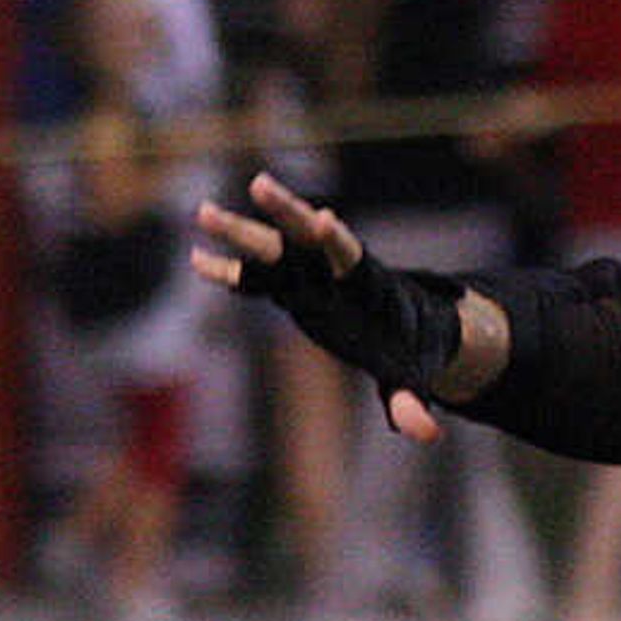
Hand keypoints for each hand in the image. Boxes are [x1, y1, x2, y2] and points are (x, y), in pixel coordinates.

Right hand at [192, 171, 463, 443]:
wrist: (406, 328)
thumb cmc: (410, 351)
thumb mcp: (411, 379)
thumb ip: (410, 403)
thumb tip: (425, 435)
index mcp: (365, 286)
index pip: (350, 256)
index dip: (336, 241)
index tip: (324, 218)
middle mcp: (333, 271)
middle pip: (306, 235)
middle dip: (284, 210)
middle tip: (260, 184)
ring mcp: (308, 274)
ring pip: (272, 245)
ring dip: (239, 229)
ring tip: (201, 210)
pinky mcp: (291, 286)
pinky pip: (255, 275)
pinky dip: (228, 270)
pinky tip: (195, 259)